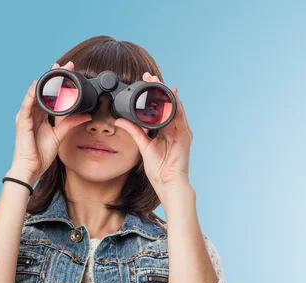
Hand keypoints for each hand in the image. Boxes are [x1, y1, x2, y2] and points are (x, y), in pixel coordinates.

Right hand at [10, 60, 91, 180]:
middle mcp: (32, 112)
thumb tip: (86, 115)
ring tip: (54, 70)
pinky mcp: (23, 122)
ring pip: (35, 93)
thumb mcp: (60, 136)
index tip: (69, 71)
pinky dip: (32, 94)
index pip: (50, 94)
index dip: (58, 82)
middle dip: (53, 76)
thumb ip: (70, 124)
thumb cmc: (40, 154)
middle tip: (64, 64)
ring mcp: (26, 116)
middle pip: (42, 90)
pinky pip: (27, 105)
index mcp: (40, 115)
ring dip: (45, 81)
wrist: (31, 168)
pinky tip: (37, 85)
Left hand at [113, 72, 192, 195]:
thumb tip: (120, 121)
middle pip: (167, 104)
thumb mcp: (143, 147)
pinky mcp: (185, 136)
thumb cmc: (158, 170)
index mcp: (165, 131)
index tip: (142, 82)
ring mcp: (181, 132)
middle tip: (149, 75)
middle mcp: (174, 129)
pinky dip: (176, 105)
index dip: (151, 95)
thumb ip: (134, 132)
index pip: (159, 108)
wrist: (168, 183)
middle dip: (159, 89)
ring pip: (174, 106)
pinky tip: (171, 95)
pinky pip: (180, 116)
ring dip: (166, 93)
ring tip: (157, 81)